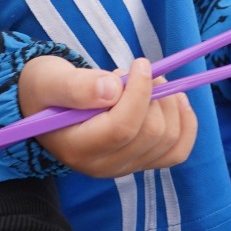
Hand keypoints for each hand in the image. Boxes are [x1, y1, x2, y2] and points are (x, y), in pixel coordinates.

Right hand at [19, 55, 196, 178]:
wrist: (45, 105)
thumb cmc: (46, 88)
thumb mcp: (50, 79)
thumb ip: (76, 86)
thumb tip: (112, 90)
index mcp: (77, 148)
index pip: (122, 127)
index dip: (139, 93)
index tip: (139, 63)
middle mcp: (103, 166)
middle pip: (150, 134)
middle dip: (154, 94)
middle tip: (138, 69)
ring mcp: (124, 167)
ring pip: (169, 140)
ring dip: (169, 103)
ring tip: (147, 81)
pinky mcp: (140, 162)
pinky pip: (177, 151)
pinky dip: (185, 123)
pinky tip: (177, 100)